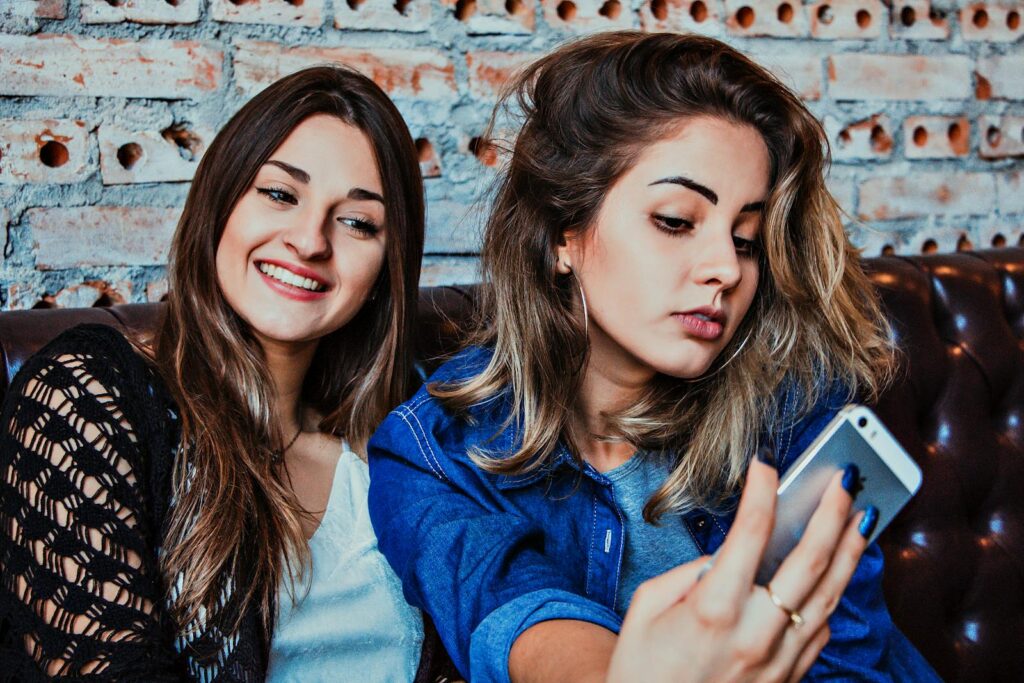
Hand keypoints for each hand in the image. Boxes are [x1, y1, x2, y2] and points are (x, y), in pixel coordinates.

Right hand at [606, 456, 869, 682]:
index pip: (751, 534)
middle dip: (830, 513)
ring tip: (860, 516)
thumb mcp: (646, 610)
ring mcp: (779, 659)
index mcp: (714, 610)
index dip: (762, 493)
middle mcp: (755, 634)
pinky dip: (833, 595)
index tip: (766, 467)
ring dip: (850, 551)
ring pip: (829, 594)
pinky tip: (836, 572)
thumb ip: (687, 575)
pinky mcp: (789, 678)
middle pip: (809, 561)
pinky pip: (822, 629)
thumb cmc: (642, 670)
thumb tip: (726, 556)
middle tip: (842, 481)